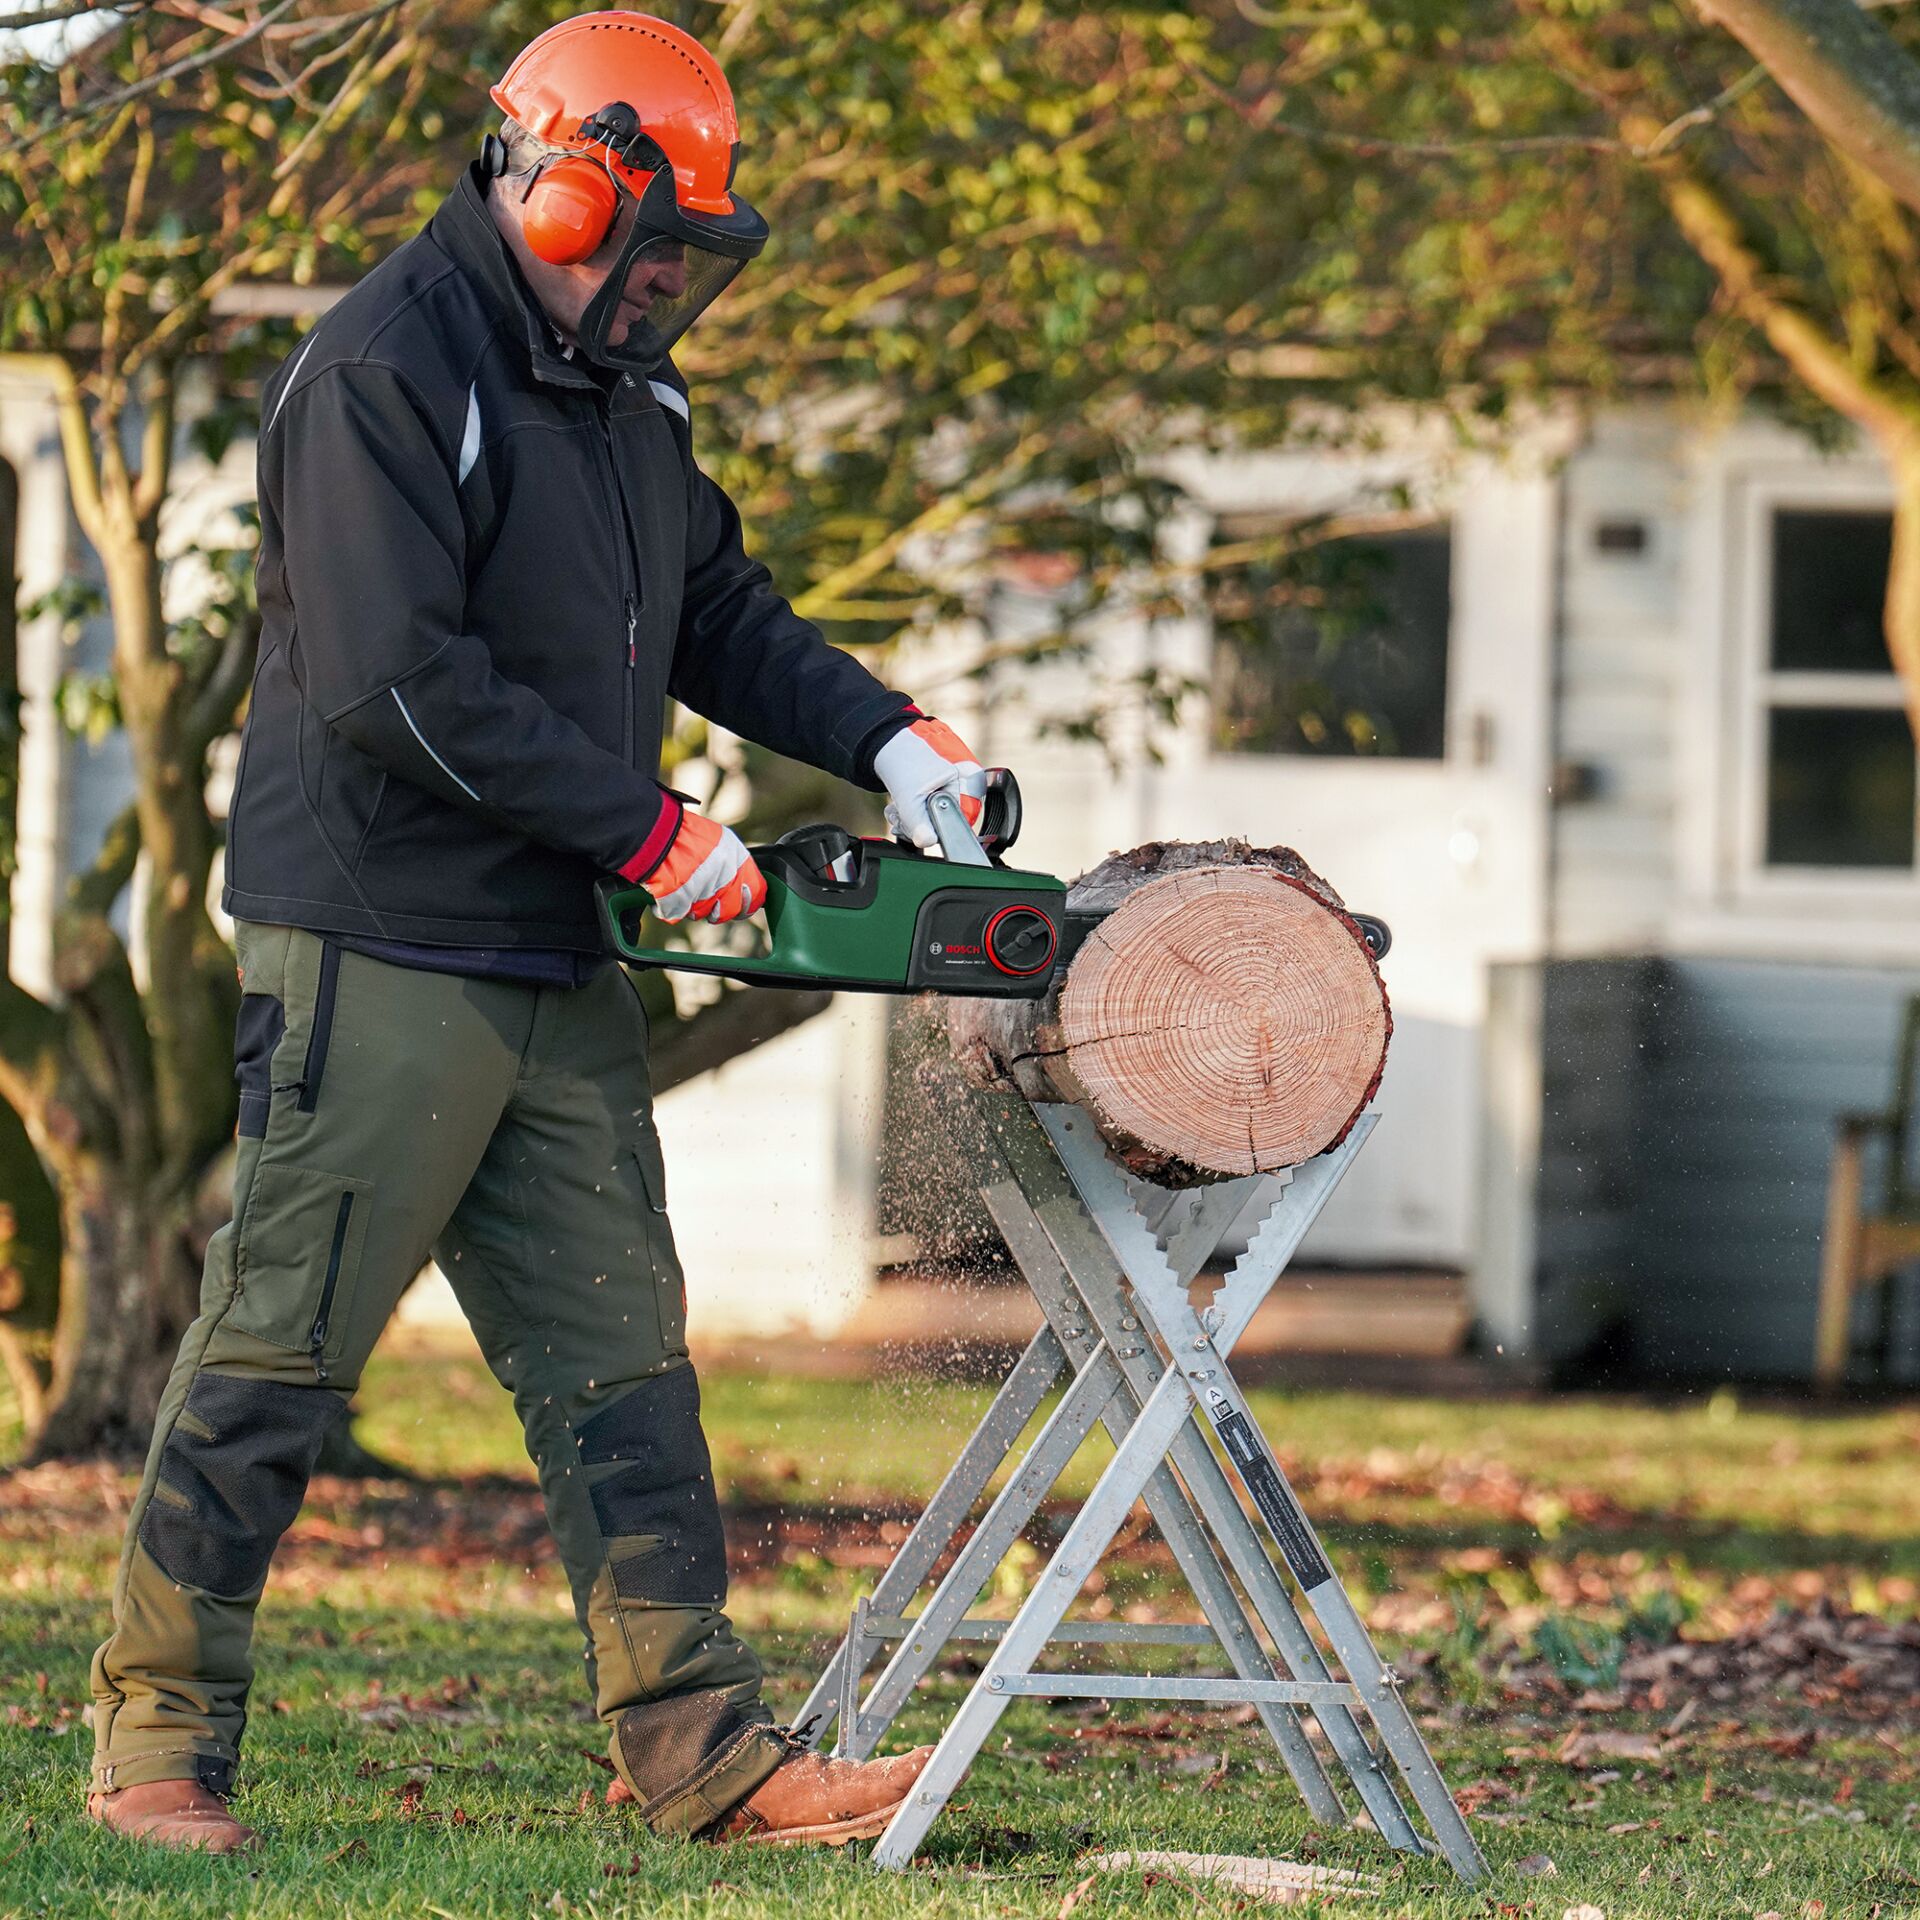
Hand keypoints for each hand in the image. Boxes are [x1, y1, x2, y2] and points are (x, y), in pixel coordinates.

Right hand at [644, 808, 765, 923]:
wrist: (652, 830)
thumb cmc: (680, 832)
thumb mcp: (716, 841)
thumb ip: (730, 864)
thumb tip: (741, 888)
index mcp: (736, 858)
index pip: (757, 892)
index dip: (748, 902)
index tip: (740, 905)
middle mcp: (724, 876)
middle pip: (729, 910)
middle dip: (717, 910)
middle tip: (702, 897)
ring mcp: (702, 890)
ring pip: (701, 913)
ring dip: (689, 905)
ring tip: (678, 883)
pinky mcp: (679, 901)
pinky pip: (675, 914)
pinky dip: (667, 907)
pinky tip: (663, 889)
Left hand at [874, 717, 987, 850]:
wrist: (890, 738)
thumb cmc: (905, 756)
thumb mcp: (909, 796)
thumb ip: (918, 823)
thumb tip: (927, 842)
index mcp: (971, 781)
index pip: (962, 821)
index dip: (937, 830)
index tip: (915, 829)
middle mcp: (968, 782)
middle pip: (948, 821)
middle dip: (919, 825)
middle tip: (900, 817)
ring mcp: (955, 784)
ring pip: (935, 817)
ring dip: (911, 820)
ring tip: (897, 809)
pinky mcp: (941, 786)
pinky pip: (931, 808)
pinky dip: (913, 811)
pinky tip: (900, 806)